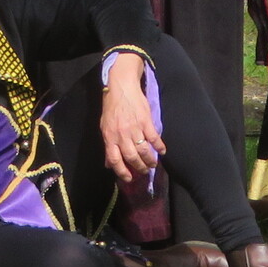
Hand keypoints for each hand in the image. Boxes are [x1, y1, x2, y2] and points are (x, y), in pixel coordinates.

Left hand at [97, 51, 162, 183]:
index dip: (122, 171)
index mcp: (110, 137)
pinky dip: (160, 146)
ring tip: (153, 164)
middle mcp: (122, 135)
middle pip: (131, 157)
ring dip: (150, 160)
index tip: (129, 178)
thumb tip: (109, 163)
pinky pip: (154, 138)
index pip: (115, 159)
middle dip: (139, 167)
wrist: (122, 87)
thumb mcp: (104, 126)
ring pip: (144, 150)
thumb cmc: (112, 107)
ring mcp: (134, 129)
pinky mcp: (146, 122)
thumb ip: (108, 144)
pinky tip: (163, 151)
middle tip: (145, 171)